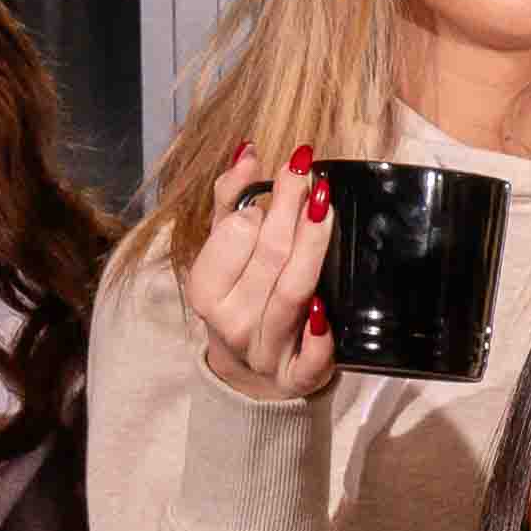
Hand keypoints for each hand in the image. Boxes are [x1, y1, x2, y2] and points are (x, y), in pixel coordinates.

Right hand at [188, 148, 335, 407]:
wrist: (248, 375)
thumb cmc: (238, 297)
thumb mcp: (223, 251)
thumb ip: (230, 201)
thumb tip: (247, 151)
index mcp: (206, 290)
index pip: (235, 235)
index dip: (260, 207)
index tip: (284, 180)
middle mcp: (231, 323)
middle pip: (270, 256)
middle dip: (291, 210)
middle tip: (309, 172)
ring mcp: (265, 353)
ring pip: (292, 293)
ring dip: (312, 247)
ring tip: (324, 204)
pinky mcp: (298, 379)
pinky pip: (312, 359)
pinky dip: (319, 336)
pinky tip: (325, 308)